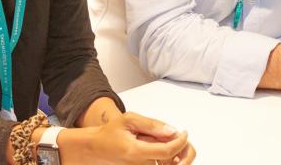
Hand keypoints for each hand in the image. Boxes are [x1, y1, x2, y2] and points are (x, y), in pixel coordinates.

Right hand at [60, 113, 194, 164]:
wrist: (97, 148)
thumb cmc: (110, 134)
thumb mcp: (129, 120)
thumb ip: (151, 124)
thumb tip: (171, 130)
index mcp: (137, 152)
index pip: (168, 151)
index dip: (181, 141)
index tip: (184, 132)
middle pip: (172, 164)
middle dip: (184, 152)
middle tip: (183, 140)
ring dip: (178, 157)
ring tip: (175, 143)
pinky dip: (169, 160)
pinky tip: (168, 150)